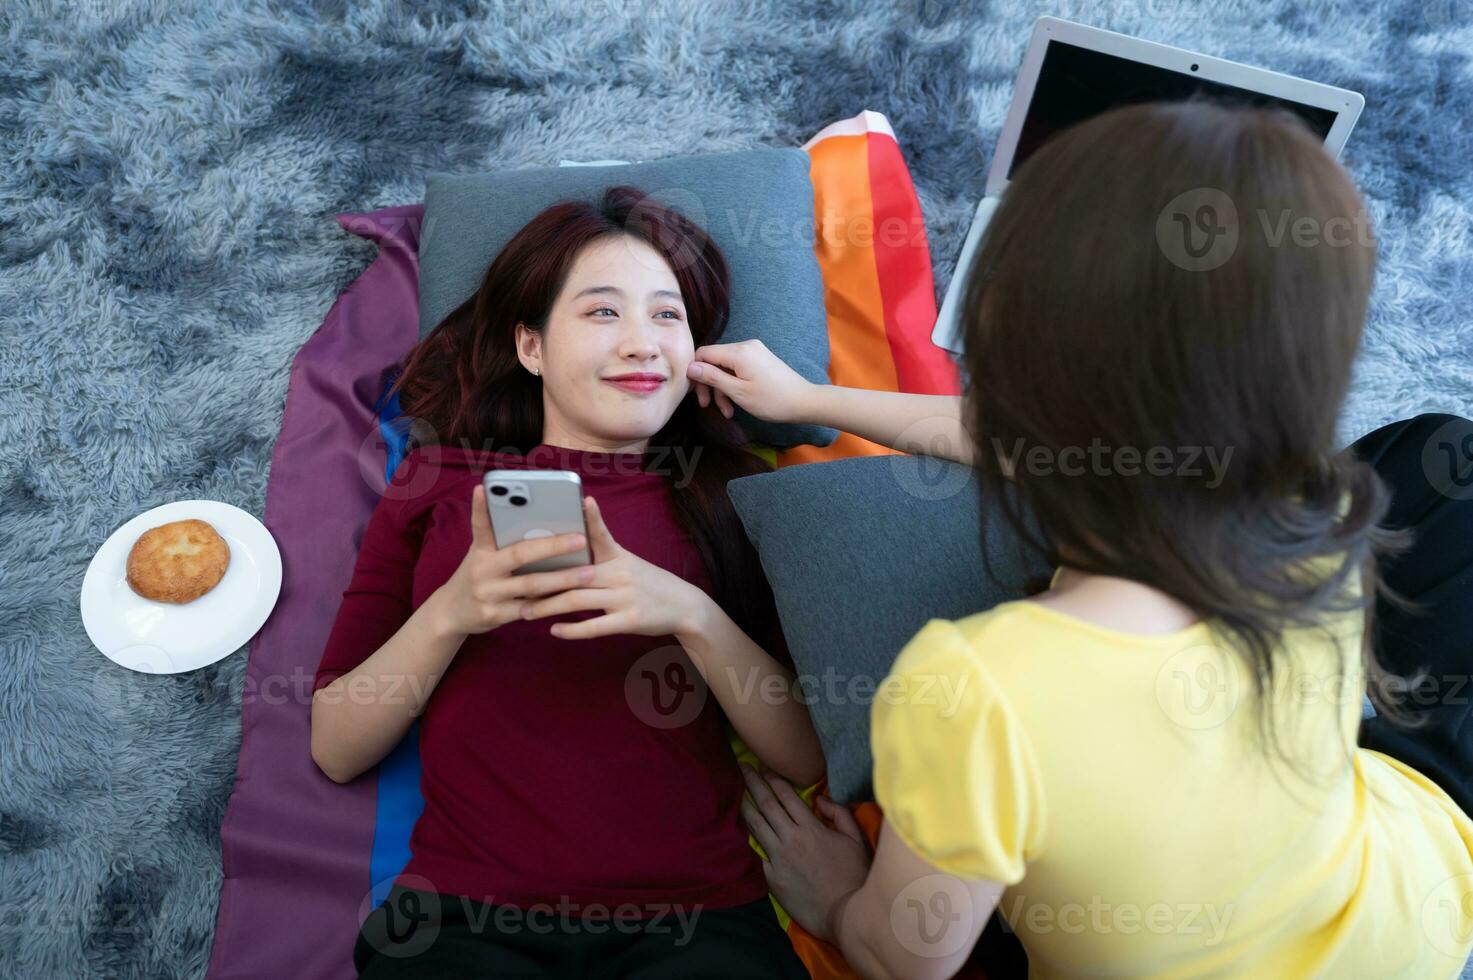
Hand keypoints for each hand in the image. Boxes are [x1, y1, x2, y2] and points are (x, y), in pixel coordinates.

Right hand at [433, 483, 595, 637]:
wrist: (451, 613)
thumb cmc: (478, 576)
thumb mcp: (482, 555)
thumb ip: (503, 542)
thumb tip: (540, 525)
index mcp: (480, 550)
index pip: (480, 525)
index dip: (480, 507)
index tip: (484, 487)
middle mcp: (481, 569)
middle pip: (520, 553)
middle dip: (553, 546)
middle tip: (580, 539)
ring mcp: (488, 593)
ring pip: (531, 584)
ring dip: (562, 578)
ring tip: (589, 572)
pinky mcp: (494, 615)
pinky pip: (530, 609)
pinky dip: (552, 602)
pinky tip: (573, 597)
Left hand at [516, 495, 707, 640]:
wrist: (684, 606)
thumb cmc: (649, 583)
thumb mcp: (629, 563)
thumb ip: (601, 558)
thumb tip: (566, 554)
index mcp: (619, 556)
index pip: (601, 534)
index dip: (593, 517)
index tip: (583, 500)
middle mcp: (621, 573)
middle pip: (574, 575)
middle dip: (542, 582)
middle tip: (515, 586)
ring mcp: (626, 597)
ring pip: (578, 600)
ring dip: (548, 607)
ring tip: (525, 612)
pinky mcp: (630, 620)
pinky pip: (595, 626)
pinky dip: (572, 629)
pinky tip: (554, 630)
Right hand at [686, 339, 814, 424]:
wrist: (804, 402)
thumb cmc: (772, 400)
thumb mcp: (738, 392)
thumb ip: (713, 378)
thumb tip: (690, 367)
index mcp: (739, 352)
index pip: (704, 353)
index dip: (694, 372)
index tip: (694, 393)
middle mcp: (746, 346)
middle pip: (714, 361)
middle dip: (709, 385)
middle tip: (707, 406)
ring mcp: (754, 352)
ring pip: (726, 368)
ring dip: (722, 390)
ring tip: (727, 412)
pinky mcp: (760, 359)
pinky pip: (738, 369)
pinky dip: (733, 385)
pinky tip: (735, 404)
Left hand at [740, 763, 872, 942]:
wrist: (844, 913)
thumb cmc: (854, 875)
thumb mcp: (855, 839)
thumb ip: (839, 813)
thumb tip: (821, 799)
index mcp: (811, 827)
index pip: (786, 795)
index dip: (773, 778)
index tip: (763, 766)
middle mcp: (791, 839)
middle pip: (766, 804)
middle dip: (753, 782)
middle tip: (742, 766)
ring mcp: (778, 858)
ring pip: (756, 826)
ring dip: (745, 806)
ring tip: (737, 793)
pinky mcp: (772, 877)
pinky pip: (759, 853)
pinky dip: (753, 839)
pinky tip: (746, 830)